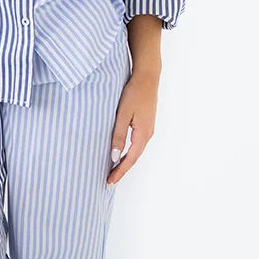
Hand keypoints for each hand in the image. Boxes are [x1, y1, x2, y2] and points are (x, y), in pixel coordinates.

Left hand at [106, 67, 159, 185]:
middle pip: (134, 157)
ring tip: (113, 169)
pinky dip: (128, 151)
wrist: (147, 77)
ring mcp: (148, 129)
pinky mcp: (145, 123)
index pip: (130, 159)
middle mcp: (148, 134)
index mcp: (143, 134)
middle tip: (109, 179)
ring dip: (125, 161)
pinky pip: (136, 143)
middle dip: (122, 169)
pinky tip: (120, 152)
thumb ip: (118, 135)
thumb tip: (114, 156)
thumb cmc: (134, 93)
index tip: (110, 181)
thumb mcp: (123, 115)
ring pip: (135, 151)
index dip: (120, 171)